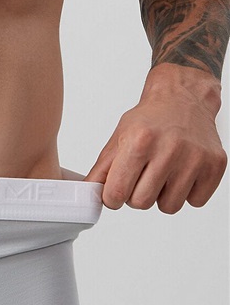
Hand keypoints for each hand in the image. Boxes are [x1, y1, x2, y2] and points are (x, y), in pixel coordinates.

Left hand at [84, 87, 226, 212]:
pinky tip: (182, 172)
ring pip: (169, 206)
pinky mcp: (215, 165)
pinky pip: (195, 201)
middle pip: (142, 203)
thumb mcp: (119, 137)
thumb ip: (103, 169)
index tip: (117, 189)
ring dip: (162, 196)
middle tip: (142, 175)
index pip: (117, 193)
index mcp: (140, 141)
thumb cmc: (150, 119)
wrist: (184, 98)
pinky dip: (187, 192)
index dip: (113, 197)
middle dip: (137, 195)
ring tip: (163, 172)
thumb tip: (89, 195)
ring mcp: (195, 158)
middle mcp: (169, 149)